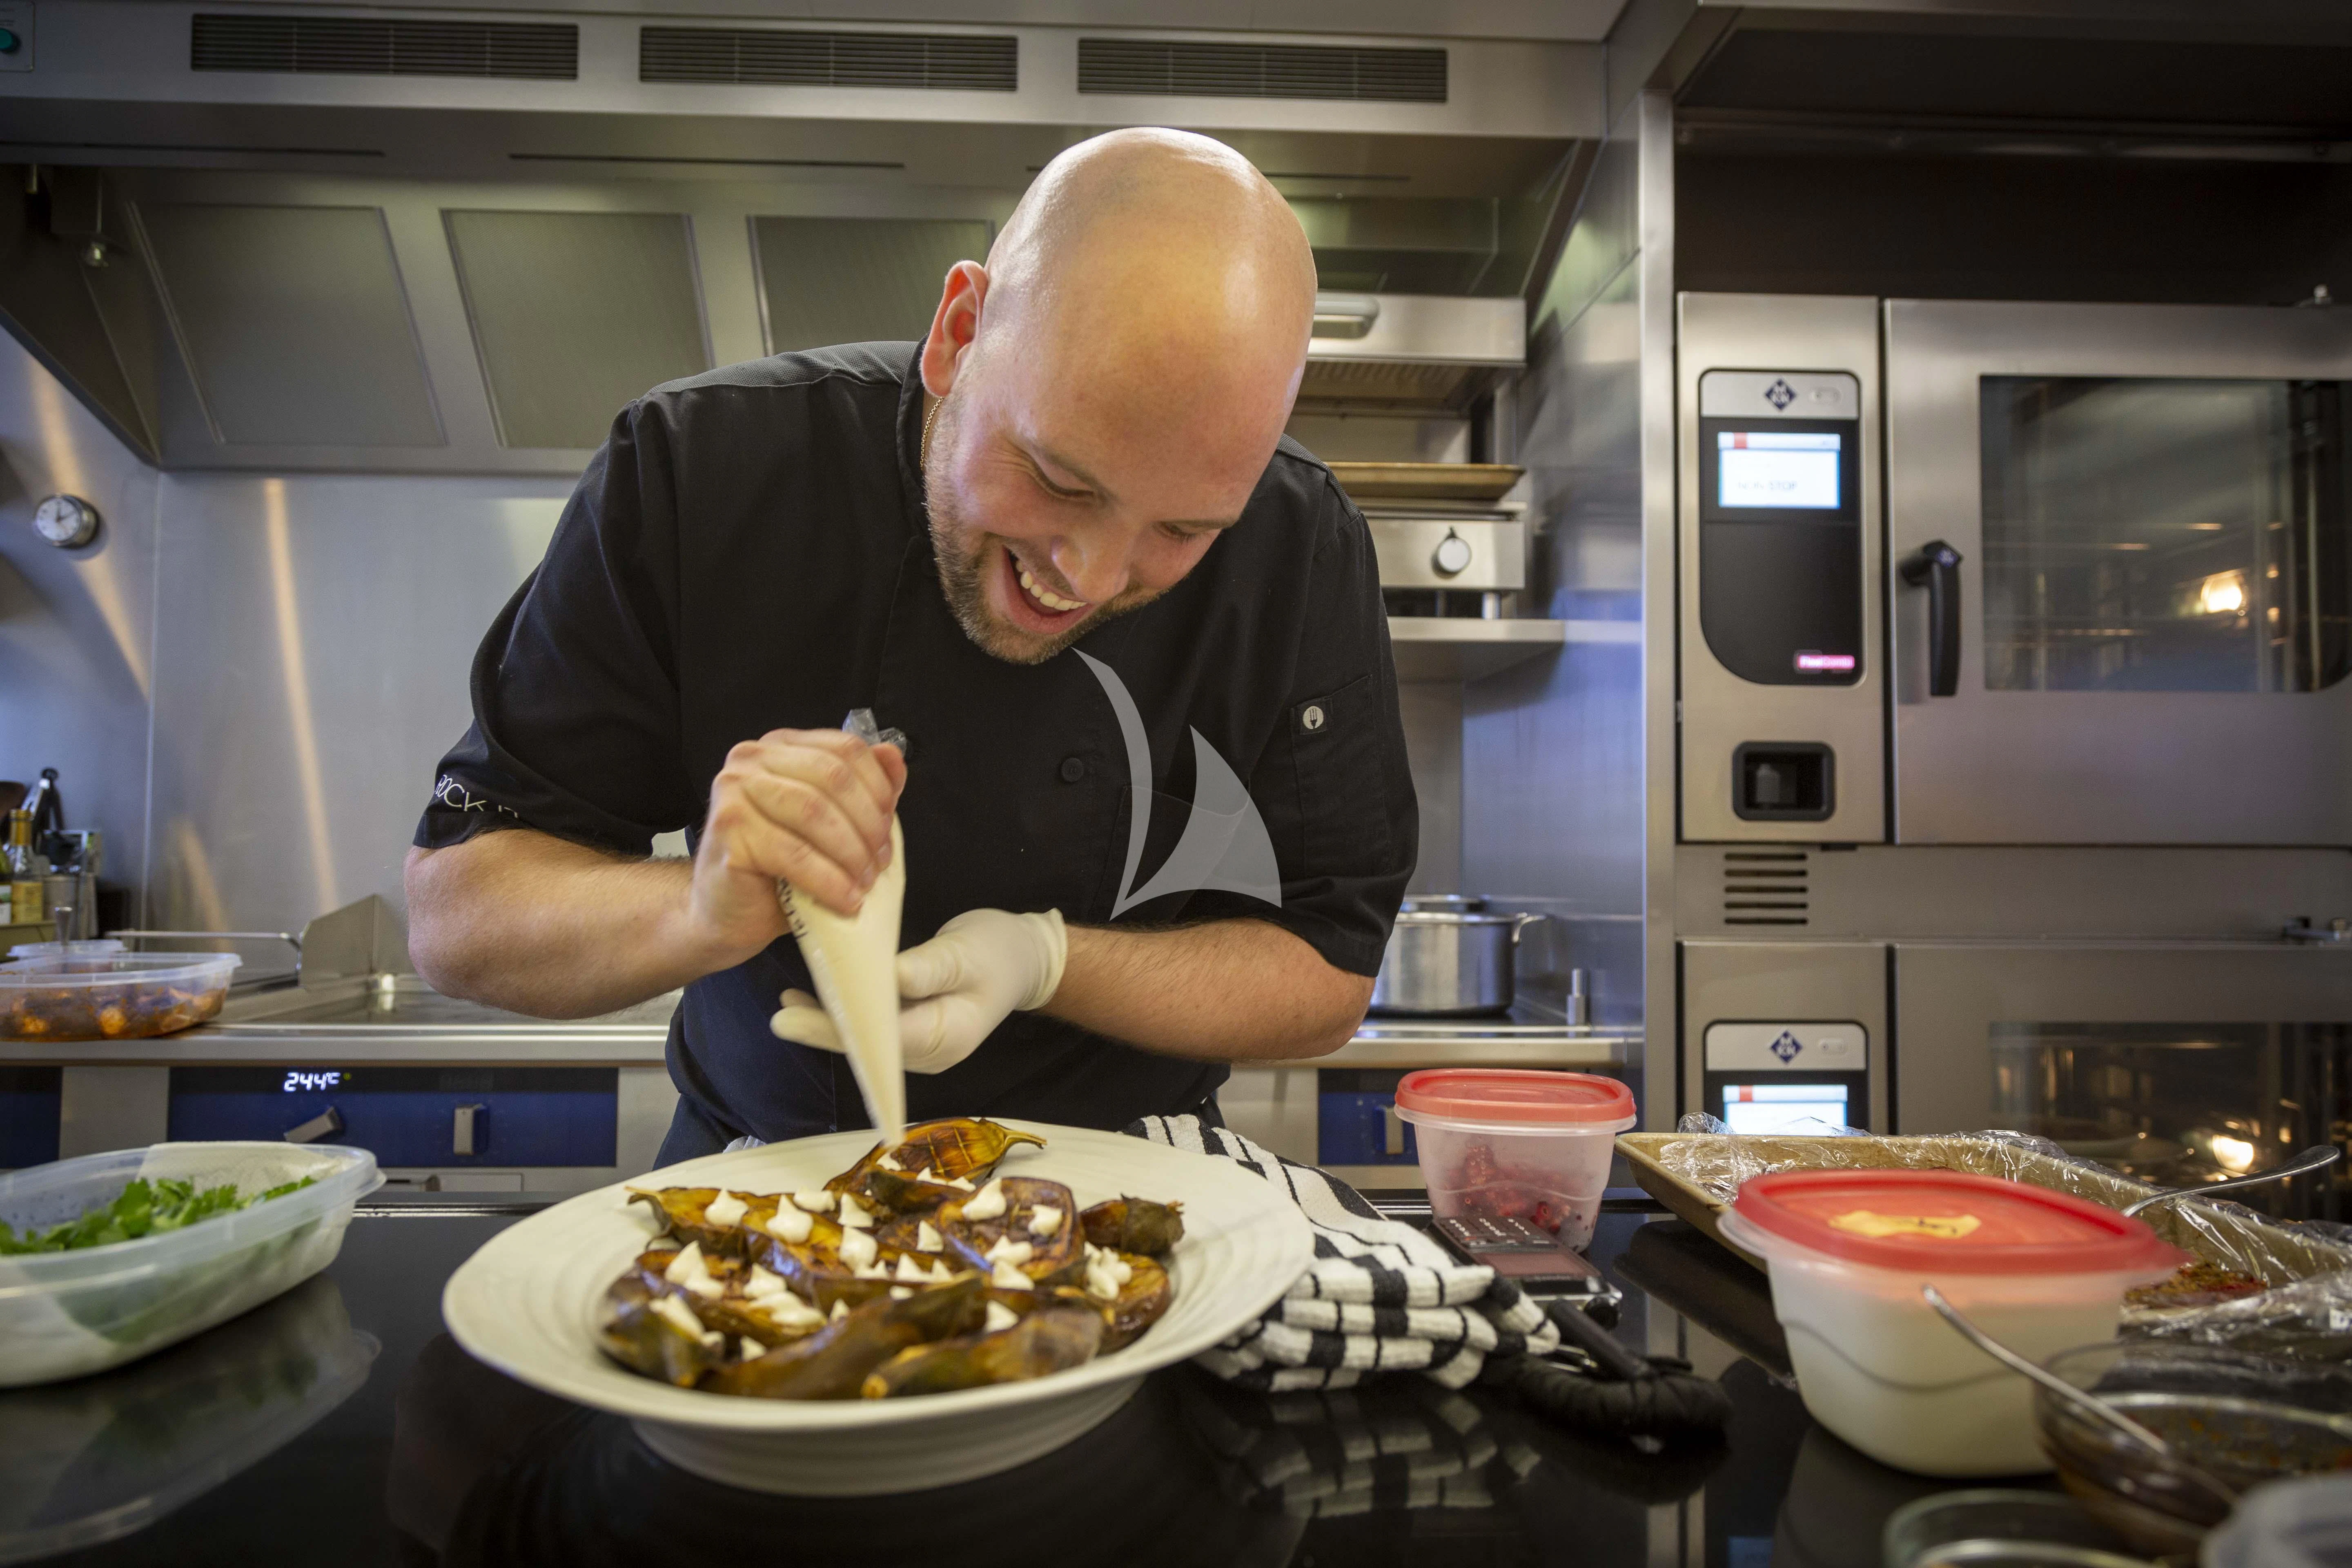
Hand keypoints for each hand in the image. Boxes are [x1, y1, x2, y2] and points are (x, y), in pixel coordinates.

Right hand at [686, 728, 905, 966]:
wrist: (728, 911)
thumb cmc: (778, 869)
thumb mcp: (830, 825)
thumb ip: (862, 788)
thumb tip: (893, 756)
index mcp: (780, 747)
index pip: (844, 749)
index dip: (878, 789)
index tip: (889, 829)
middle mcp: (752, 759)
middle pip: (833, 777)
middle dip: (868, 824)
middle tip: (881, 862)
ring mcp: (734, 791)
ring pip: (815, 812)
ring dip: (852, 853)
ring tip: (866, 883)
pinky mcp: (728, 830)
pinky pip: (795, 854)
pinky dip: (830, 881)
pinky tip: (846, 901)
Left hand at [769, 908, 1066, 1073]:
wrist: (1024, 958)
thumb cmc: (999, 952)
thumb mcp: (966, 952)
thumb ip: (926, 968)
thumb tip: (884, 978)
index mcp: (947, 1035)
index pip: (883, 1039)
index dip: (836, 1029)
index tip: (792, 1020)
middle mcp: (930, 1051)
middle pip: (869, 1047)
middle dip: (823, 1029)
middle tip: (780, 1015)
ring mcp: (921, 1044)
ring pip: (867, 1040)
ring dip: (829, 1022)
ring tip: (788, 1003)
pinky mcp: (913, 1028)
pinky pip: (874, 1027)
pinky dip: (847, 1012)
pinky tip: (817, 995)